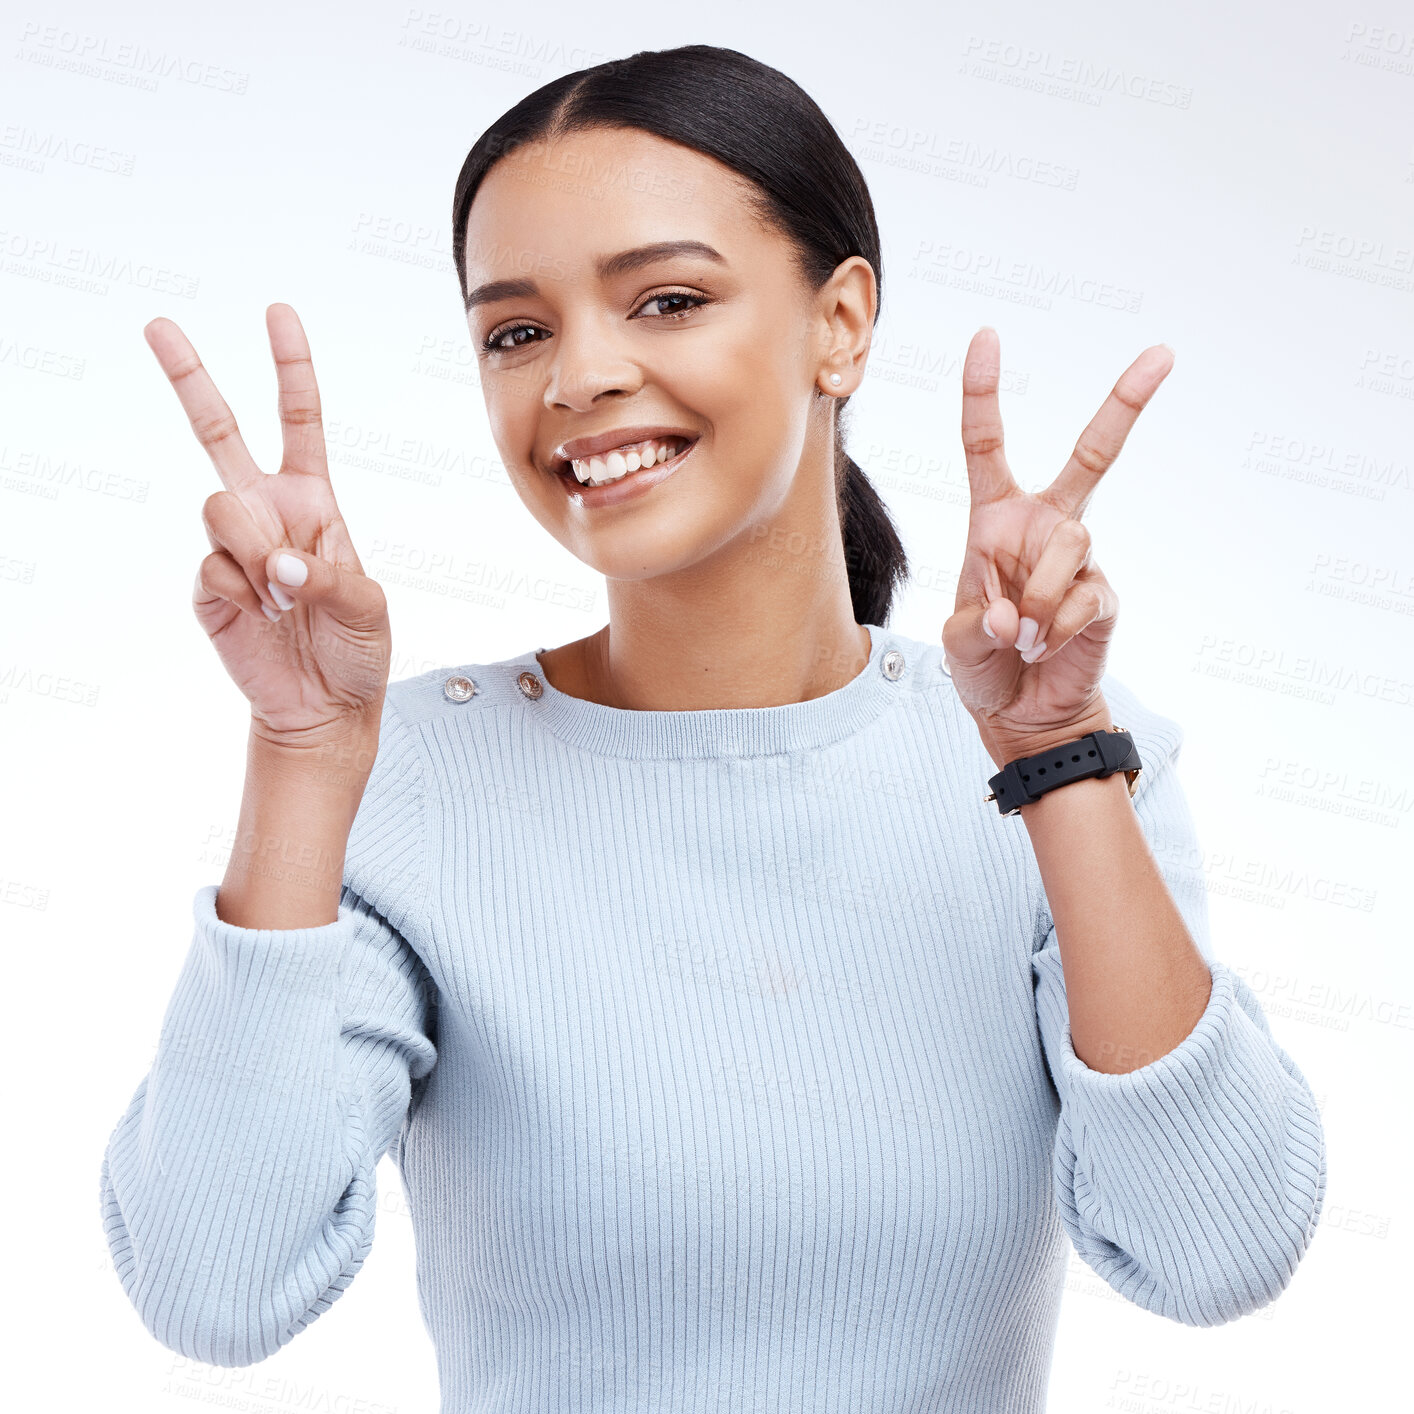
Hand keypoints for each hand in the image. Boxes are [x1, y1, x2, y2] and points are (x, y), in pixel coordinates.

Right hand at [147, 304, 392, 747]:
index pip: (299, 421)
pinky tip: (264, 617)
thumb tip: (276, 562)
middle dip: (189, 376)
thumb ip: (328, 575)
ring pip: (219, 505)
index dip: (290, 367)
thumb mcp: (369, 607)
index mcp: (313, 500)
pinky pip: (213, 567)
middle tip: (159, 325)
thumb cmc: (356, 650)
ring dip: (257, 551)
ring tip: (285, 594)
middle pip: (218, 431)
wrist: (325, 707)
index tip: (278, 313)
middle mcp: (267, 511)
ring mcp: (232, 546)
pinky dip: (245, 594)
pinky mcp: (207, 586)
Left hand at [940, 327, 1174, 766]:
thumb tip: (1013, 616)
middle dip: (1126, 404)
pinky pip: (1084, 597)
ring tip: (1024, 636)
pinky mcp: (1105, 594)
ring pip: (1069, 546)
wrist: (1022, 713)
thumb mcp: (958, 642)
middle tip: (1163, 354)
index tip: (987, 336)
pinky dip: (1057, 628)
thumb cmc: (984, 664)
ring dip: (1039, 596)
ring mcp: (1079, 558)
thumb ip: (975, 624)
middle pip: (1092, 455)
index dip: (984, 392)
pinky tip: (1046, 647)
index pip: (987, 444)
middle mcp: (1042, 525)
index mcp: (995, 518)